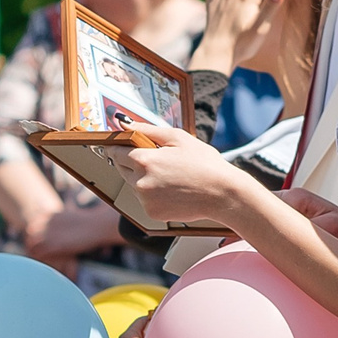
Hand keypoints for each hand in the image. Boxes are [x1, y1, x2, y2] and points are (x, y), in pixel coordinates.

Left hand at [124, 125, 254, 231]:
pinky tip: (172, 190)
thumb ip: (147, 129)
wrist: (222, 194)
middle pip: (121, 169)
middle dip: (132, 163)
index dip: (118, 147)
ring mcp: (145, 200)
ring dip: (143, 179)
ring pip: (133, 185)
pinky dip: (153, 195)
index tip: (123, 146)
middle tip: (156, 161)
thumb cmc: (204, 163)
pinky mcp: (152, 213)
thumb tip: (126, 123)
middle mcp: (140, 182)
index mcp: (144, 160)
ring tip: (169, 176)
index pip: (115, 152)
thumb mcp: (177, 138)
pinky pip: (144, 201)